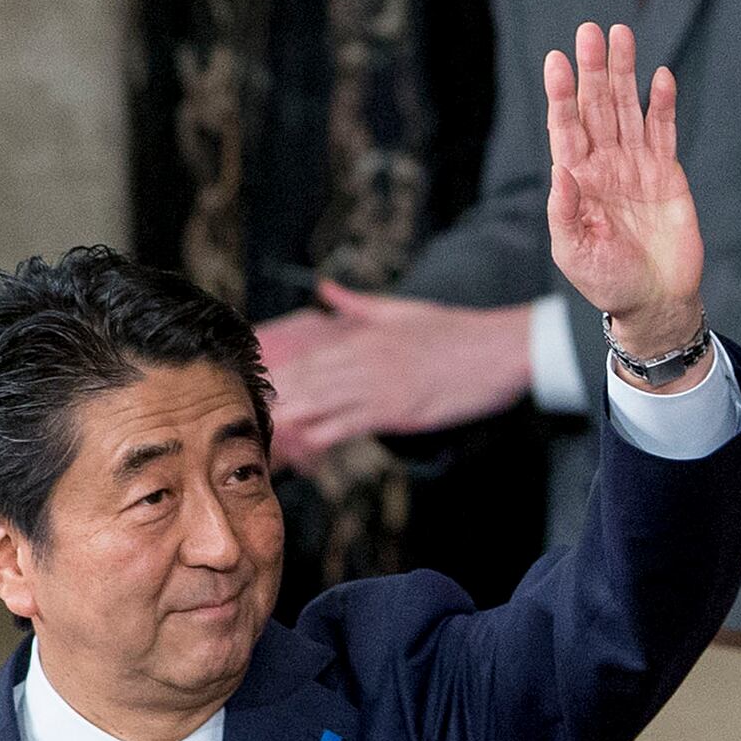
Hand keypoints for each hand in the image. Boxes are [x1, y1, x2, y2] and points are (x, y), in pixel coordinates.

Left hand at [252, 285, 533, 461]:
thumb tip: (326, 288)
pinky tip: (303, 452)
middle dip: (273, 404)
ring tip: (259, 442)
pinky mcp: (396, 411)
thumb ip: (359, 304)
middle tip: (239, 424)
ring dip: (289, 424)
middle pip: (304, 384)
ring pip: (318, 406)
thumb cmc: (457, 331)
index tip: (250, 391)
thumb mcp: (403, 310)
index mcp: (364, 337)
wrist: (500, 350)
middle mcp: (364, 361)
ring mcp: (378, 387)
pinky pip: (348, 427)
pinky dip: (322, 439)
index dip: (277, 377)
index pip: (308, 358)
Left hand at [545, 22, 707, 379]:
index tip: (556, 61)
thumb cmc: (608, 281)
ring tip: (621, 35)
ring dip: (624, 73)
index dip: (562, 94)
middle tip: (591, 31)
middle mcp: (604, 164)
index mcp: (576, 180)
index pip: (566, 127)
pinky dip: (663, 104)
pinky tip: (660, 76)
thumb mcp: (575, 252)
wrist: (656, 301)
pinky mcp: (667, 172)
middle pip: (597, 107)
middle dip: (594, 69)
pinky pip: (664, 130)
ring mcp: (636, 165)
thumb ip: (566, 212)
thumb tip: (561, 171)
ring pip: (628, 108)